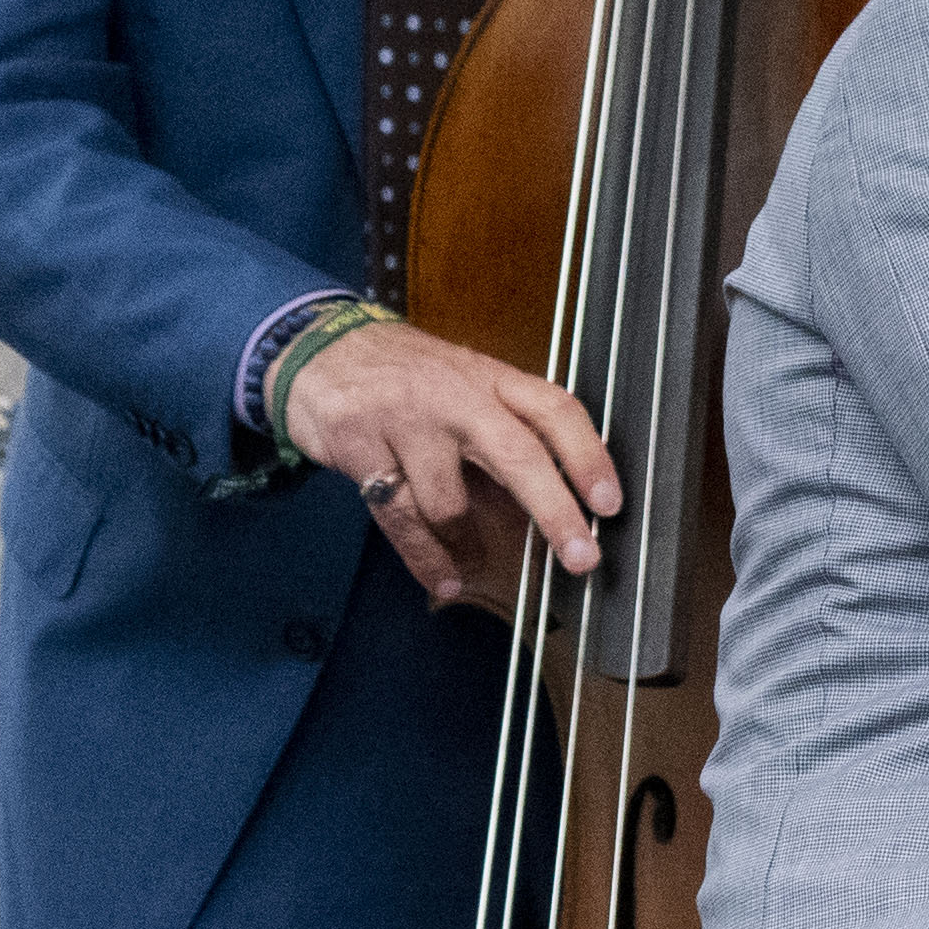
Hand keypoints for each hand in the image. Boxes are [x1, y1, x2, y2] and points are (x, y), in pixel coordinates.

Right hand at [283, 319, 622, 611]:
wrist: (319, 349)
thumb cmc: (403, 375)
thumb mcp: (463, 385)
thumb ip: (502, 434)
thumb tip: (552, 503)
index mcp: (489, 378)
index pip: (553, 408)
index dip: (588, 455)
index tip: (610, 502)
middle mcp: (454, 396)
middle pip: (516, 454)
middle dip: (554, 512)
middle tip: (582, 558)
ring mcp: (406, 421)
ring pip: (450, 500)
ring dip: (468, 543)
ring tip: (474, 564)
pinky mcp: (363, 449)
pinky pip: (401, 518)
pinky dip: (426, 559)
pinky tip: (444, 580)